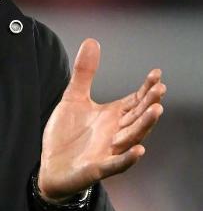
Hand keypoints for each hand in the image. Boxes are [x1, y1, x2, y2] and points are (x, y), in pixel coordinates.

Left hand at [38, 38, 165, 201]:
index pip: (135, 100)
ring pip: (131, 137)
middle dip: (149, 104)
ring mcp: (108, 151)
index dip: (146, 88)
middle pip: (137, 117)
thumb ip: (84, 73)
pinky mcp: (97, 168)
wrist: (50, 167)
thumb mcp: (73, 98)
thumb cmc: (67, 135)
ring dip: (144, 125)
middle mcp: (115, 133)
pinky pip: (115, 164)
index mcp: (112, 116)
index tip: (157, 74)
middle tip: (160, 90)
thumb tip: (92, 41)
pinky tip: (139, 150)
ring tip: (156, 110)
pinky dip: (127, 159)